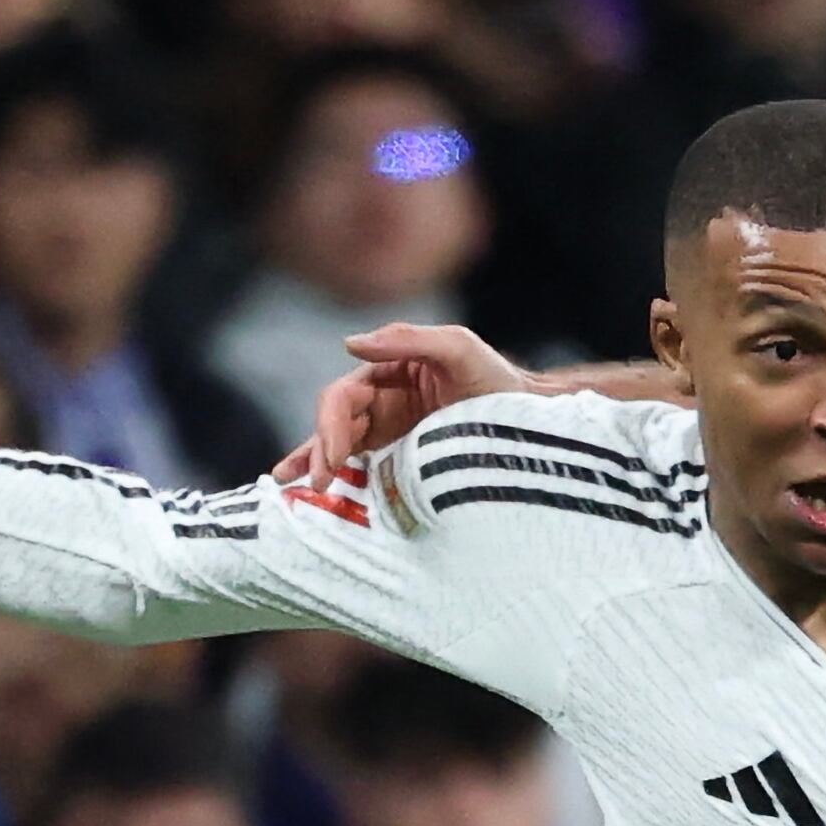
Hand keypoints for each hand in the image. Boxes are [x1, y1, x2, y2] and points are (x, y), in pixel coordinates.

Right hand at [310, 322, 533, 478]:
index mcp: (390, 370)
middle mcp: (384, 398)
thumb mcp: (458, 348)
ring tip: (293, 485)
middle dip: (321, 449)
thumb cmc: (497, 381)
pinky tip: (305, 486)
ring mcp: (391, 428)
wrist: (532, 421)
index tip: (334, 456)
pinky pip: (359, 462)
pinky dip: (332, 471)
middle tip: (319, 481)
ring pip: (340, 443)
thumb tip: (350, 343)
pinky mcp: (401, 455)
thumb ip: (408, 338)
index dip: (332, 425)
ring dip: (314, 462)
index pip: (345, 396)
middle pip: (336, 422)